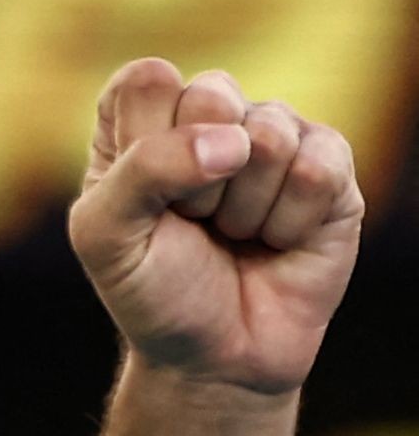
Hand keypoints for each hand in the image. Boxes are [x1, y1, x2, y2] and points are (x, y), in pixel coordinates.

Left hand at [67, 60, 362, 397]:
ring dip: (243, 207)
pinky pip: (318, 167)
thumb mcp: (105, 236)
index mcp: (142, 121)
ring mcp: (273, 135)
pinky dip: (288, 221)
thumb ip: (142, 169)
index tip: (143, 199)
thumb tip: (233, 141)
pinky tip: (277, 241)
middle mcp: (210, 115)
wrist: (214, 355)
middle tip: (192, 220)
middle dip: (196, 178)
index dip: (146, 141)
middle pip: (212, 92)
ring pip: (268, 135)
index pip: (147, 80)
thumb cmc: (152, 291)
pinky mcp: (330, 164)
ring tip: (233, 235)